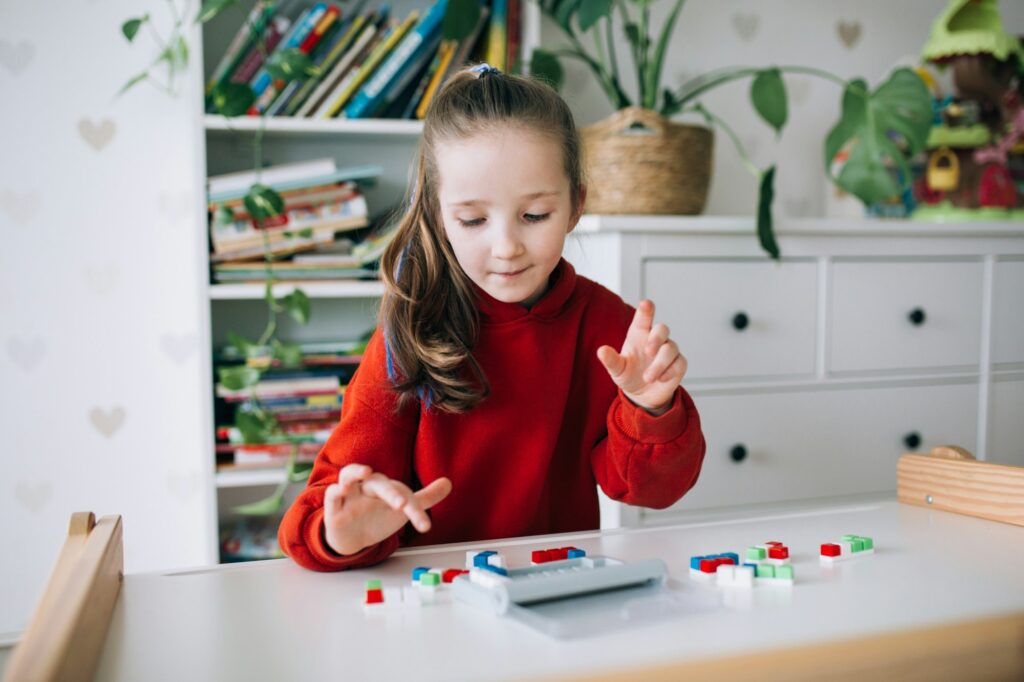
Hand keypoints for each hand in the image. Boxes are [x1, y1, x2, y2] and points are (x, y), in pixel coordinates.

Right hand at [323, 464, 451, 555]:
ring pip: (349, 476)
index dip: (414, 510)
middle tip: (403, 504)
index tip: (425, 526)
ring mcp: (349, 495)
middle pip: (378, 482)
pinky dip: (335, 491)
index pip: (401, 492)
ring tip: (366, 471)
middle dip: (391, 492)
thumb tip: (449, 482)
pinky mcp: (333, 508)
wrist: (351, 537)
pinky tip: (341, 490)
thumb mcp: (402, 510)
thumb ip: (425, 498)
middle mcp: (367, 487)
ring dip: (356, 472)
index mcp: (385, 487)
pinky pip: (331, 495)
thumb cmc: (377, 518)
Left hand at [597, 299, 687, 415]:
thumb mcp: (617, 369)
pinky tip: (661, 379)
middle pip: (663, 329)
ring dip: (659, 364)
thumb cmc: (629, 375)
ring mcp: (669, 350)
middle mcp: (655, 339)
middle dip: (657, 338)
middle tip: (648, 352)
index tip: (646, 303)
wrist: (642, 395)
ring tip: (648, 378)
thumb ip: (611, 360)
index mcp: (639, 334)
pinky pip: (679, 363)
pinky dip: (669, 371)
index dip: (646, 310)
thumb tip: (601, 351)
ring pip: (671, 348)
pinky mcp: (678, 364)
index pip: (643, 317)